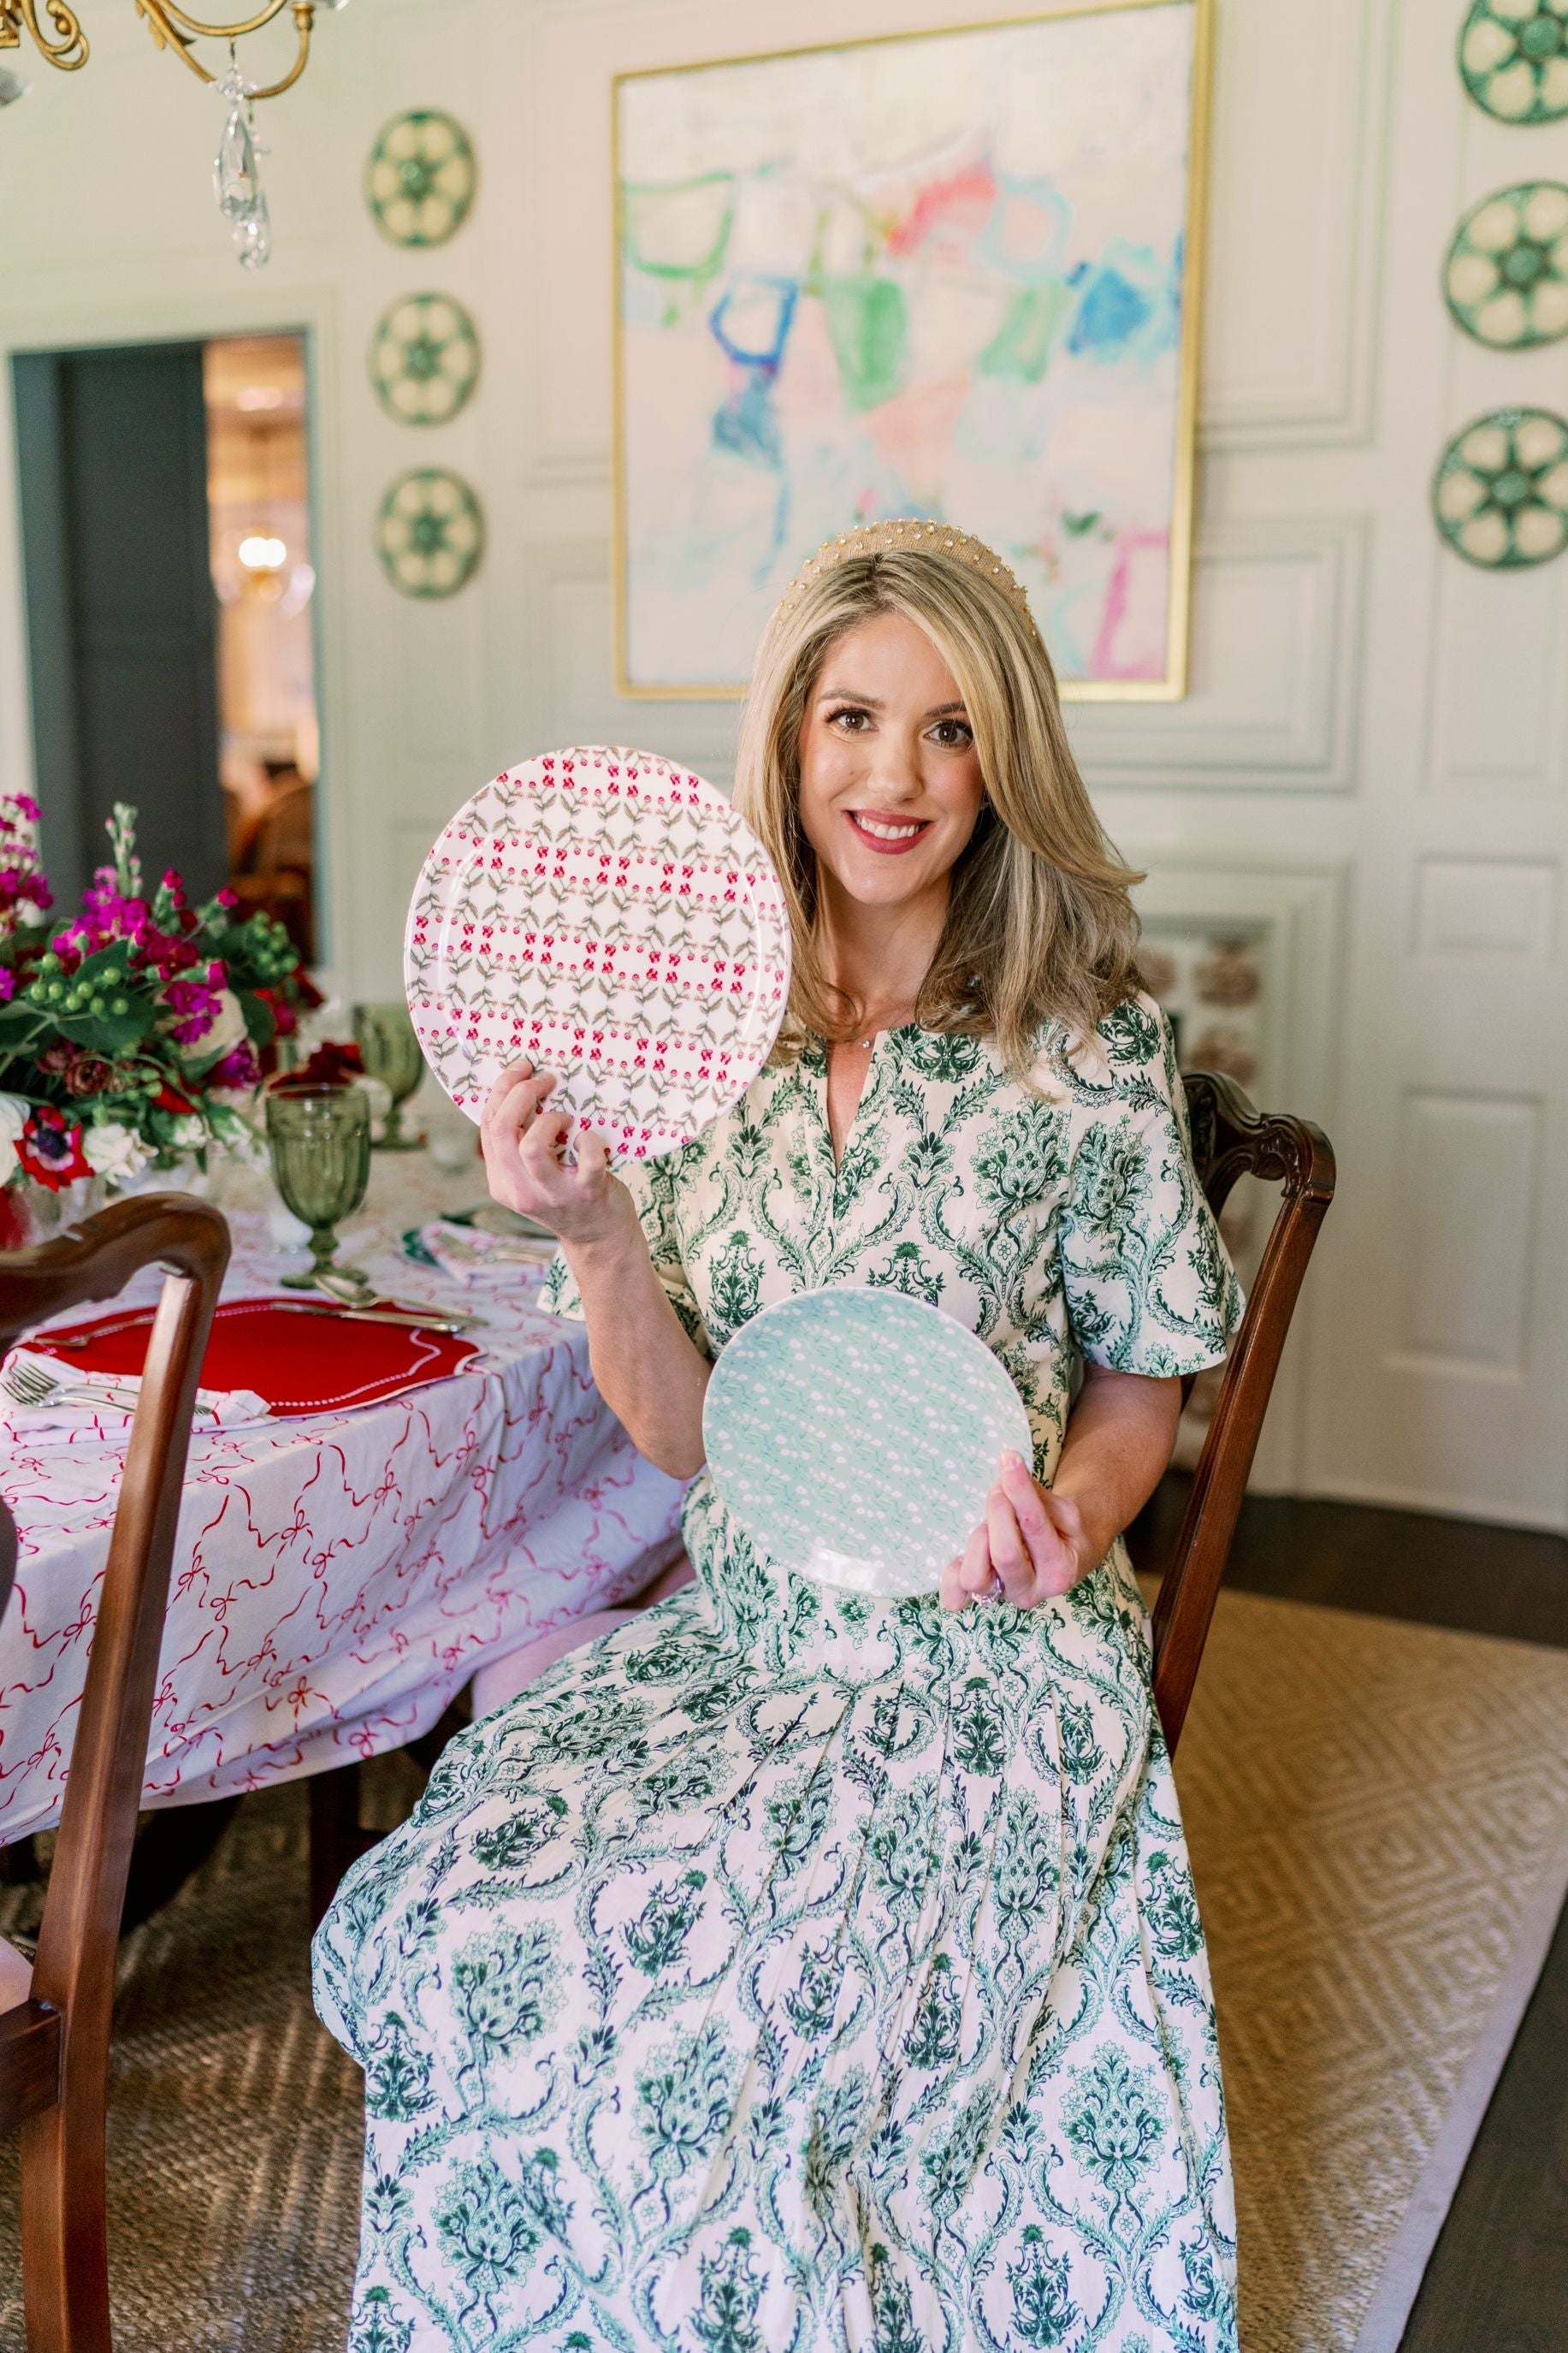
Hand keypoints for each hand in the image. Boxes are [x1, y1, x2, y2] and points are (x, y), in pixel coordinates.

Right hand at [478, 1063, 634, 1249]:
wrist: (599, 1239)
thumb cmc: (568, 1195)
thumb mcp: (531, 1178)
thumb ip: (519, 1147)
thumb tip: (518, 1089)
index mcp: (501, 1182)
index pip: (488, 1126)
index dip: (502, 1089)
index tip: (521, 1069)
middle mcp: (521, 1190)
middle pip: (502, 1129)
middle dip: (520, 1092)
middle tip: (544, 1079)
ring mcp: (553, 1194)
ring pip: (531, 1146)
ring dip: (549, 1120)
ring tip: (566, 1118)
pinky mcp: (587, 1194)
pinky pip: (587, 1161)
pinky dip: (590, 1141)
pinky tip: (589, 1138)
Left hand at [940, 1452, 1090, 1612]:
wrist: (1064, 1558)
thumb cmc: (1064, 1531)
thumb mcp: (1065, 1511)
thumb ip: (1037, 1498)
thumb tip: (1006, 1476)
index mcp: (1059, 1570)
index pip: (1034, 1526)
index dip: (1019, 1490)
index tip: (1008, 1459)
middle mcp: (1030, 1591)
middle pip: (1004, 1554)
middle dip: (998, 1513)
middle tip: (999, 1491)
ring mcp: (1003, 1597)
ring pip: (975, 1577)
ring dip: (978, 1541)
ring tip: (989, 1524)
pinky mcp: (981, 1597)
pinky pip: (954, 1596)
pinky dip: (953, 1573)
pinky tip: (966, 1550)